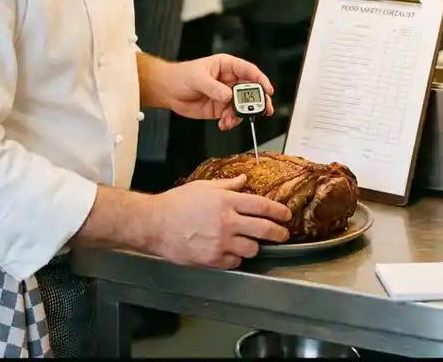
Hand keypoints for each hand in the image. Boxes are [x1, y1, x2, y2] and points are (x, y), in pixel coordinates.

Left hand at [146, 53, 274, 129]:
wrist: (168, 90)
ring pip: (243, 106)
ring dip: (241, 115)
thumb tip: (228, 96)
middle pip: (251, 90)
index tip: (268, 90)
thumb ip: (213, 88)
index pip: (249, 71)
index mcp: (227, 66)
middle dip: (258, 101)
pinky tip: (224, 124)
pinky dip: (231, 122)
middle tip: (264, 110)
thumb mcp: (197, 79)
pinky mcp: (220, 109)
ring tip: (232, 120)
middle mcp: (229, 81)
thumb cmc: (181, 76)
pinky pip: (232, 116)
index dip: (261, 80)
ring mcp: (226, 96)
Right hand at [147, 175, 290, 268]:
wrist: (155, 224)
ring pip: (252, 249)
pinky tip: (230, 251)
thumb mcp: (204, 187)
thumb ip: (228, 185)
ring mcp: (221, 243)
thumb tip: (244, 181)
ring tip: (249, 242)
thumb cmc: (177, 203)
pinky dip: (236, 258)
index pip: (262, 206)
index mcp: (227, 201)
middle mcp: (227, 222)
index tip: (286, 215)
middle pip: (264, 229)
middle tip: (283, 234)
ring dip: (254, 246)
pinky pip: (235, 262)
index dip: (278, 211)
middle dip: (278, 233)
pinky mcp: (213, 259)